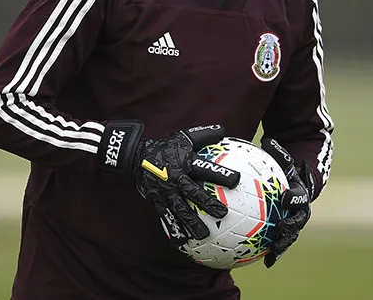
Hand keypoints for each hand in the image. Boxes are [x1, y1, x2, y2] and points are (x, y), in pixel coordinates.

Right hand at [97, 121, 239, 245]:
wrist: (135, 157)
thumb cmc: (165, 147)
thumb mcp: (183, 137)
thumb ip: (203, 135)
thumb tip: (224, 130)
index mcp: (185, 163)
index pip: (206, 168)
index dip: (221, 173)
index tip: (237, 180)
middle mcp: (176, 179)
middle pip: (194, 193)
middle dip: (208, 203)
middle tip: (223, 213)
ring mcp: (166, 192)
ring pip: (180, 209)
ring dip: (192, 223)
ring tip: (203, 235)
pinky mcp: (158, 201)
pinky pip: (166, 218)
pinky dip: (173, 230)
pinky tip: (181, 243)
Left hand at [261, 138, 312, 267]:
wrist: (297, 184)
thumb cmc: (285, 170)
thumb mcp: (282, 160)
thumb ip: (277, 152)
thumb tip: (267, 140)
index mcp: (300, 192)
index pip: (299, 195)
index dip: (294, 197)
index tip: (284, 199)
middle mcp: (301, 209)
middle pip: (298, 220)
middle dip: (291, 227)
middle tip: (280, 229)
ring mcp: (295, 222)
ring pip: (291, 235)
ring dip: (283, 244)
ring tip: (273, 252)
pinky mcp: (288, 231)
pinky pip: (281, 242)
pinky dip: (275, 253)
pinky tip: (266, 263)